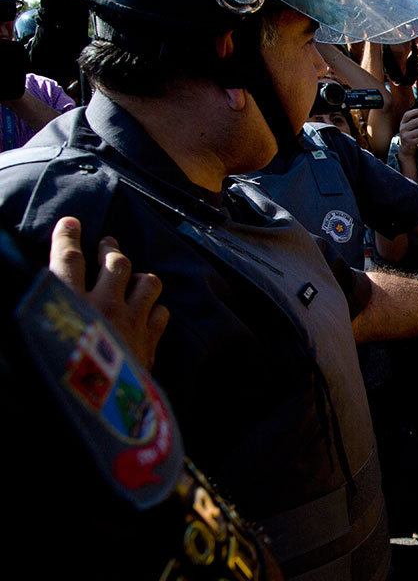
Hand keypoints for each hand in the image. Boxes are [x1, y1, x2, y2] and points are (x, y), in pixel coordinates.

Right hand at [48, 217, 168, 370]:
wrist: (96, 411)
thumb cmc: (59, 375)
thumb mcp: (38, 339)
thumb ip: (48, 312)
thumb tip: (47, 304)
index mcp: (69, 302)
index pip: (67, 259)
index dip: (68, 237)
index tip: (71, 222)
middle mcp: (104, 306)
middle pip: (115, 263)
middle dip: (111, 249)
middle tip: (108, 244)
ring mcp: (132, 323)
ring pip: (148, 282)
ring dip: (141, 277)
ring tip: (135, 276)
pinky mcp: (149, 344)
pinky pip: (162, 314)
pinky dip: (156, 311)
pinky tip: (151, 313)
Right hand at [397, 106, 417, 156]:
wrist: (405, 148)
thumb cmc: (410, 134)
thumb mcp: (408, 126)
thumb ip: (414, 119)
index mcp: (403, 123)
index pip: (407, 115)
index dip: (415, 111)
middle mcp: (403, 129)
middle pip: (414, 122)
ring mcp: (406, 136)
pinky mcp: (410, 143)